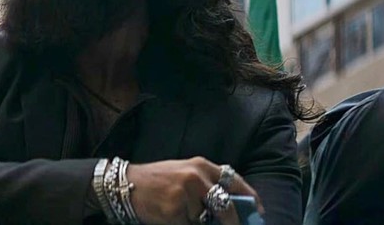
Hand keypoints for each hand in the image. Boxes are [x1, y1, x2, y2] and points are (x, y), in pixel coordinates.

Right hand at [125, 157, 261, 224]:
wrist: (125, 184)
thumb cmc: (157, 181)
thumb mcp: (184, 174)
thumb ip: (207, 185)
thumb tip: (234, 208)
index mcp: (201, 165)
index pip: (234, 181)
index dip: (250, 198)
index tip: (258, 211)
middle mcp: (196, 177)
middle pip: (226, 206)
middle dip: (232, 222)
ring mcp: (185, 194)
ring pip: (206, 220)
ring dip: (198, 222)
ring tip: (181, 211)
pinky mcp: (174, 210)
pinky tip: (170, 216)